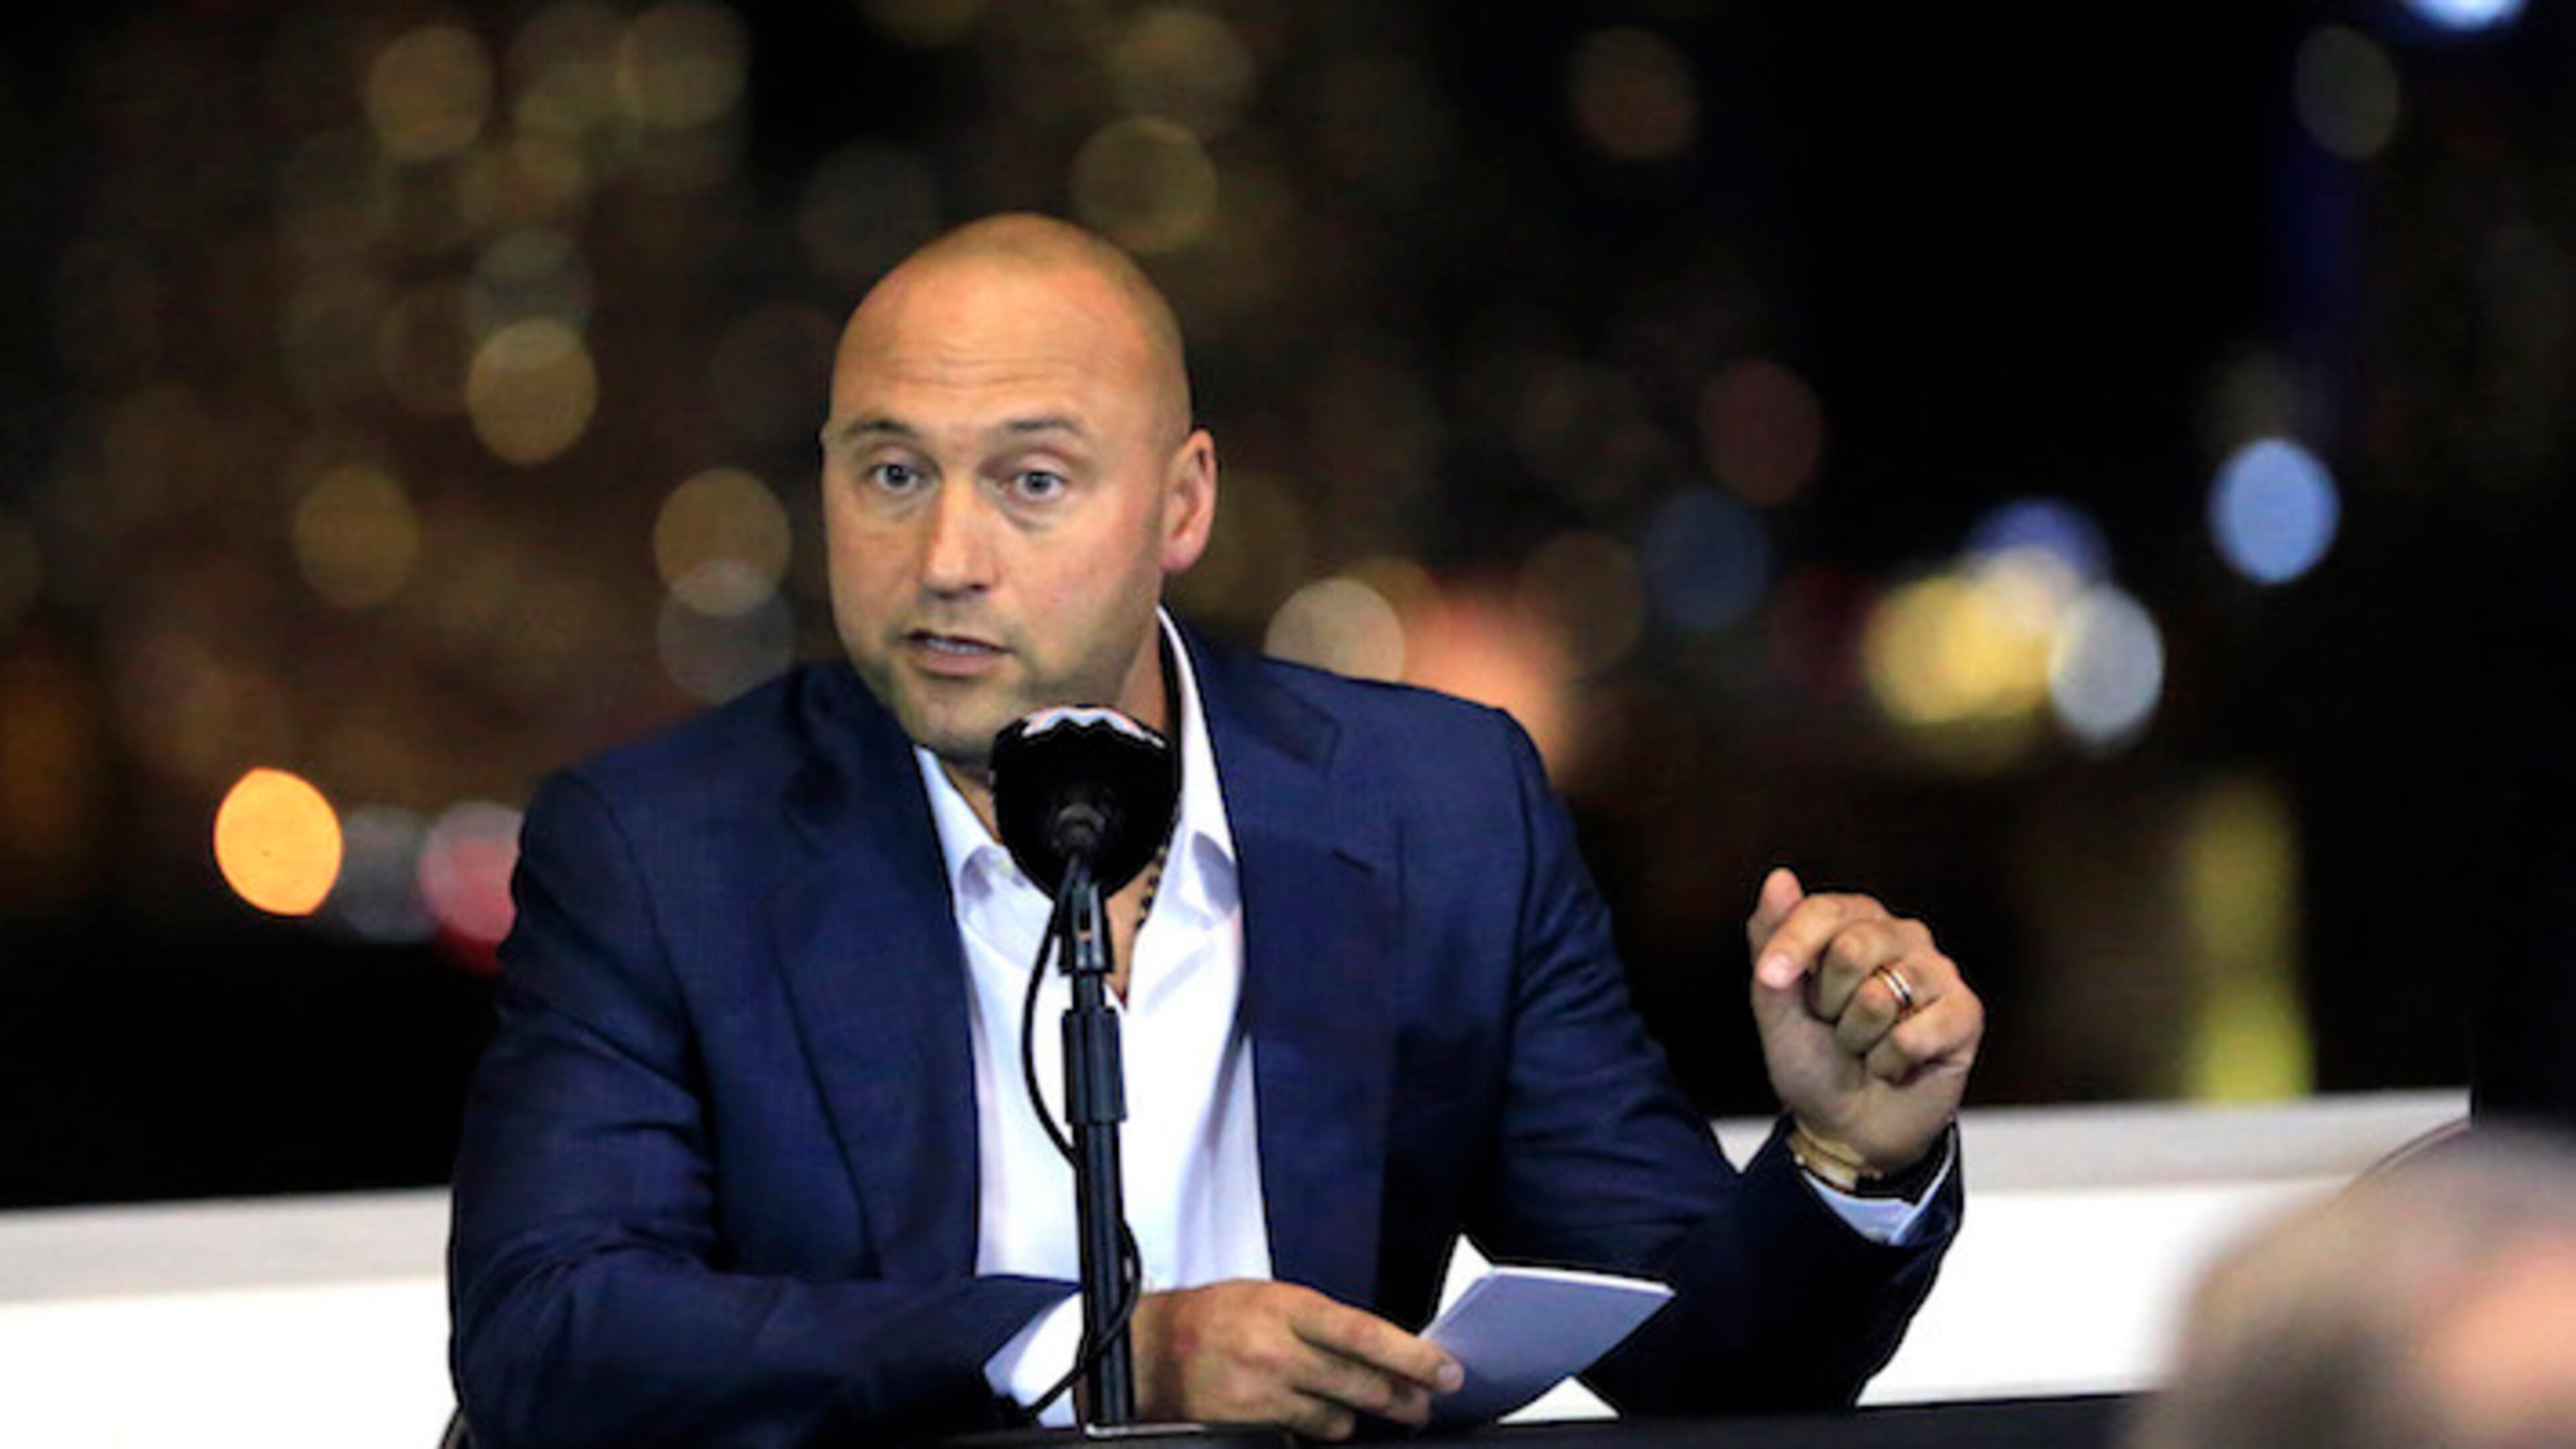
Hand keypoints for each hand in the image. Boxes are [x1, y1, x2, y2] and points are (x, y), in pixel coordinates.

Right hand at [1129, 1280, 1462, 1439]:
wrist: (1153, 1348)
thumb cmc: (1216, 1317)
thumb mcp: (1271, 1298)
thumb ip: (1323, 1322)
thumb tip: (1382, 1346)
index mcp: (1286, 1307)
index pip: (1364, 1333)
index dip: (1412, 1355)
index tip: (1446, 1368)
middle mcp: (1275, 1349)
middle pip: (1361, 1383)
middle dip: (1405, 1397)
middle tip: (1426, 1401)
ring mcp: (1262, 1392)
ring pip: (1340, 1417)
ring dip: (1361, 1414)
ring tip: (1369, 1404)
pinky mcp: (1250, 1424)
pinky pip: (1308, 1433)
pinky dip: (1323, 1427)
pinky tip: (1323, 1414)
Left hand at [1746, 867, 1981, 1176]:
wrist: (1848, 1126)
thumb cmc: (1812, 1060)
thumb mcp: (1774, 1004)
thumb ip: (1771, 941)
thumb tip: (1780, 877)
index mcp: (1855, 921)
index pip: (1823, 910)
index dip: (1792, 946)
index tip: (1769, 978)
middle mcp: (1902, 936)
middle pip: (1852, 948)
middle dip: (1827, 1003)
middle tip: (1835, 1026)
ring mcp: (1938, 972)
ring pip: (1878, 997)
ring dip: (1856, 1039)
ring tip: (1865, 1047)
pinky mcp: (1965, 1013)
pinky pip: (1911, 1036)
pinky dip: (1889, 1062)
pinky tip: (1895, 1066)